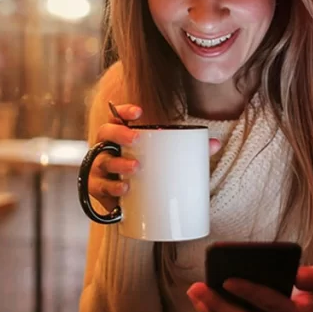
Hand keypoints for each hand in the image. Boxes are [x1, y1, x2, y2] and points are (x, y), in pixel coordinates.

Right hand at [88, 104, 221, 212]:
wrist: (124, 201)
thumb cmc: (142, 170)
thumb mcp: (160, 157)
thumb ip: (186, 149)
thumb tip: (214, 143)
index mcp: (119, 135)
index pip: (116, 116)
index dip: (123, 110)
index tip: (139, 112)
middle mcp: (105, 148)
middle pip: (105, 134)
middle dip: (119, 134)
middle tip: (136, 138)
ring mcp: (99, 169)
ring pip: (102, 162)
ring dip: (118, 163)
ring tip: (135, 167)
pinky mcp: (98, 190)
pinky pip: (100, 188)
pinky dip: (112, 189)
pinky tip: (124, 190)